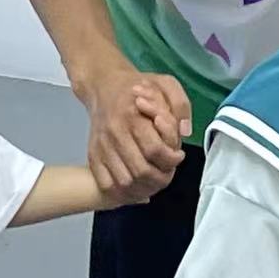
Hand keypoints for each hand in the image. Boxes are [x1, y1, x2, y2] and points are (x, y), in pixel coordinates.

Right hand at [83, 67, 188, 205]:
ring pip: (124, 183)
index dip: (171, 159)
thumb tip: (185, 131)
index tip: (177, 156)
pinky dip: (123, 193)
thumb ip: (180, 105)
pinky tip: (137, 186)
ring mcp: (102, 147)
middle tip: (168, 171)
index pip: (154, 150)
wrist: (104, 85)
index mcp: (132, 115)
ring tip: (155, 179)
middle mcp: (115, 133)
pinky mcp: (93, 156)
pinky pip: (106, 185)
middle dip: (161, 178)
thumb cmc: (138, 87)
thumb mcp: (165, 84)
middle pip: (140, 171)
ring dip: (144, 188)